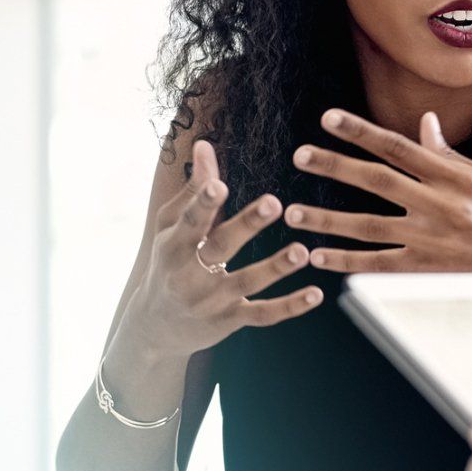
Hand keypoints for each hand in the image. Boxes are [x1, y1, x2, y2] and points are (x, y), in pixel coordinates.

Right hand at [124, 139, 322, 359]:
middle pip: (220, 247)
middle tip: (275, 203)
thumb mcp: (171, 226)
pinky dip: (290, 307)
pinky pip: (262, 315)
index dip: (204, 203)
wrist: (154, 326)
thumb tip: (204, 144)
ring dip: (275, 267)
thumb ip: (193, 189)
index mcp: (173, 245)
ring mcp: (211, 300)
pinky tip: (316, 294)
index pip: (190, 221)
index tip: (221, 184)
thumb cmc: (168, 261)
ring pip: (246, 283)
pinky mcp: (230, 320)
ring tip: (302, 251)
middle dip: (246, 225)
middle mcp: (189, 274)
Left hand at [288, 109, 471, 288]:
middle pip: (375, 180)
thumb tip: (424, 123)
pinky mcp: (429, 272)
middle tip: (299, 155)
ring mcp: (432, 240)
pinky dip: (347, 263)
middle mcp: (439, 205)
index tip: (327, 118)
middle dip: (334, 166)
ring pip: (367, 226)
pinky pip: (379, 266)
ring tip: (291, 214)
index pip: (397, 146)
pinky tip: (320, 258)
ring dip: (326, 219)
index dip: (359, 131)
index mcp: (455, 177)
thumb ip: (451, 156)